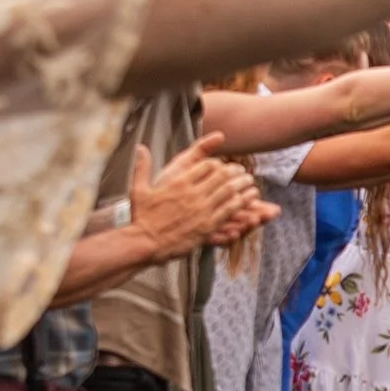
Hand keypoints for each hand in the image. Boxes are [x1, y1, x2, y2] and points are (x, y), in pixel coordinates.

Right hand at [127, 138, 267, 264]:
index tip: (224, 164)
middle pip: (221, 176)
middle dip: (235, 172)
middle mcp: (193, 194)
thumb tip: (140, 147)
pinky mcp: (207, 226)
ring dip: (242, 185)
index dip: (218, 163)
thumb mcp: (138, 189)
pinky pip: (229, 211)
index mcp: (179, 182)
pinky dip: (241, 203)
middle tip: (243, 172)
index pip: (206, 165)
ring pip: (229, 192)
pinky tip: (249, 200)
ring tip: (251, 183)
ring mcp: (201, 210)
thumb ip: (142, 167)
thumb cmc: (141, 217)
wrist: (145, 243)